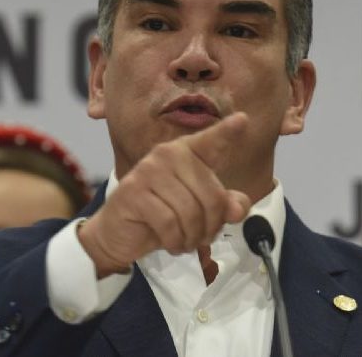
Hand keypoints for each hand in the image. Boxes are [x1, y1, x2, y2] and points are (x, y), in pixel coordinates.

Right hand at [78, 113, 251, 276]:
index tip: (243, 119)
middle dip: (211, 226)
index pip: (211, 141)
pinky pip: (169, 223)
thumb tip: (237, 209)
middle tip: (203, 238)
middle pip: (211, 195)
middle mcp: (167, 155)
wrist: (118, 234)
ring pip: (191, 212)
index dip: (227, 132)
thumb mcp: (198, 212)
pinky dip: (175, 240)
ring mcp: (148, 171)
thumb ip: (223, 206)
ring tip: (186, 241)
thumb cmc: (161, 217)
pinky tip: (173, 243)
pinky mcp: (134, 192)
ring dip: (193, 236)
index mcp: (186, 153)